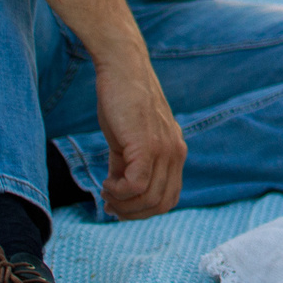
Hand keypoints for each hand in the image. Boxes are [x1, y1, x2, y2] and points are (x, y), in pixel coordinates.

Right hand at [95, 57, 185, 218]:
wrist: (122, 70)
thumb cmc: (122, 103)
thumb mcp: (129, 141)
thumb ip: (129, 166)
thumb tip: (118, 196)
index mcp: (175, 152)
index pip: (169, 197)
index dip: (144, 210)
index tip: (119, 206)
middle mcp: (176, 153)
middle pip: (161, 204)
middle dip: (133, 213)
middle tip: (110, 204)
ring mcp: (164, 150)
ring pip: (149, 199)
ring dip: (122, 204)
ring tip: (106, 192)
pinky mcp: (146, 145)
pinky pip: (136, 185)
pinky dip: (118, 192)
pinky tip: (106, 183)